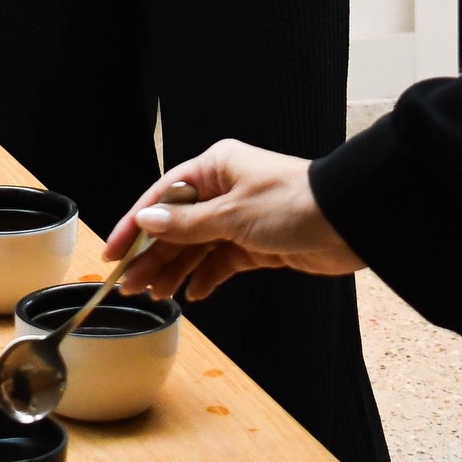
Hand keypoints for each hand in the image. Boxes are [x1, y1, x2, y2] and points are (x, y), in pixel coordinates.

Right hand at [103, 140, 361, 302]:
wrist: (347, 222)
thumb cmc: (292, 202)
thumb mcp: (233, 214)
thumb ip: (188, 223)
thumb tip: (148, 220)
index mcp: (214, 167)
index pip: (163, 196)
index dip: (135, 224)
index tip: (113, 251)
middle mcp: (225, 189)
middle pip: (178, 224)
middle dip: (154, 254)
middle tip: (130, 284)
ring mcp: (241, 217)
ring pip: (198, 246)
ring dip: (177, 269)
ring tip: (156, 294)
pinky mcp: (258, 244)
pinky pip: (222, 261)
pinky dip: (207, 277)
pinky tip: (193, 294)